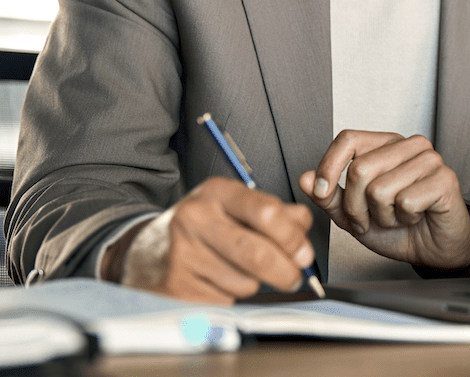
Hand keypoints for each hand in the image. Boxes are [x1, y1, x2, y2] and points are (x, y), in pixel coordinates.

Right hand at [112, 177, 315, 302]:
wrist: (145, 250)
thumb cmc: (201, 227)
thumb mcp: (233, 206)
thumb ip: (274, 212)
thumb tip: (304, 225)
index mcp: (216, 192)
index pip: (266, 212)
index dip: (292, 237)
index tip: (304, 254)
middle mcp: (195, 218)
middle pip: (257, 252)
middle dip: (285, 270)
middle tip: (296, 277)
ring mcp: (182, 253)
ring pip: (244, 279)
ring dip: (256, 283)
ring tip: (239, 270)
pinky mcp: (175, 286)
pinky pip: (225, 298)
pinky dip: (232, 295)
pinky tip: (218, 281)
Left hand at [299, 130, 469, 270]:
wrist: (433, 250)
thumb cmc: (398, 227)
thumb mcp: (353, 215)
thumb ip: (329, 196)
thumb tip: (305, 178)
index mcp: (386, 144)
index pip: (348, 139)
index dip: (329, 166)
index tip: (321, 191)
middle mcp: (408, 145)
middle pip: (360, 169)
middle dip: (357, 207)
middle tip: (371, 218)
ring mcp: (429, 159)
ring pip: (380, 189)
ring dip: (383, 216)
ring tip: (397, 216)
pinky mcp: (444, 179)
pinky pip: (406, 201)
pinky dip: (404, 219)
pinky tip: (415, 217)